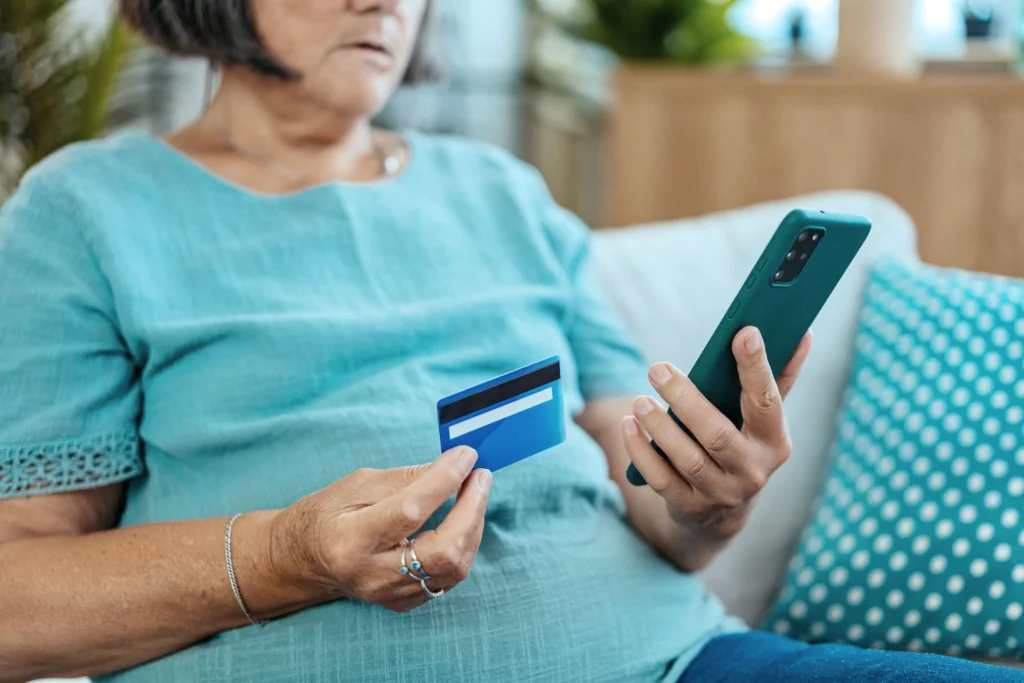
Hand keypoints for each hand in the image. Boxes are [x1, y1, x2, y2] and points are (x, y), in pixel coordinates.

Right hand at [269, 446, 491, 611]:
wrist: (301, 561)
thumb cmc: (326, 514)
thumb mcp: (356, 484)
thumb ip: (405, 478)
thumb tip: (452, 466)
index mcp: (351, 540)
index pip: (410, 511)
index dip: (444, 480)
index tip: (465, 455)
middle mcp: (372, 575)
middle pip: (444, 550)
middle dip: (472, 509)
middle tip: (480, 476)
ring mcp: (390, 594)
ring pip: (454, 567)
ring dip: (473, 525)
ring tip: (473, 492)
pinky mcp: (404, 602)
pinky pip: (448, 576)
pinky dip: (462, 544)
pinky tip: (460, 520)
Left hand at [621, 328, 811, 538]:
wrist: (723, 512)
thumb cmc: (743, 444)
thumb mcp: (763, 418)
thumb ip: (779, 377)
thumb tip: (803, 332)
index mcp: (775, 442)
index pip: (767, 402)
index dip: (756, 368)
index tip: (744, 333)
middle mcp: (752, 471)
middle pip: (718, 434)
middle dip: (686, 400)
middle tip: (658, 369)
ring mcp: (721, 493)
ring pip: (688, 459)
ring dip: (660, 427)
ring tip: (640, 400)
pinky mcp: (690, 507)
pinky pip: (662, 480)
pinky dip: (642, 452)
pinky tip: (629, 427)